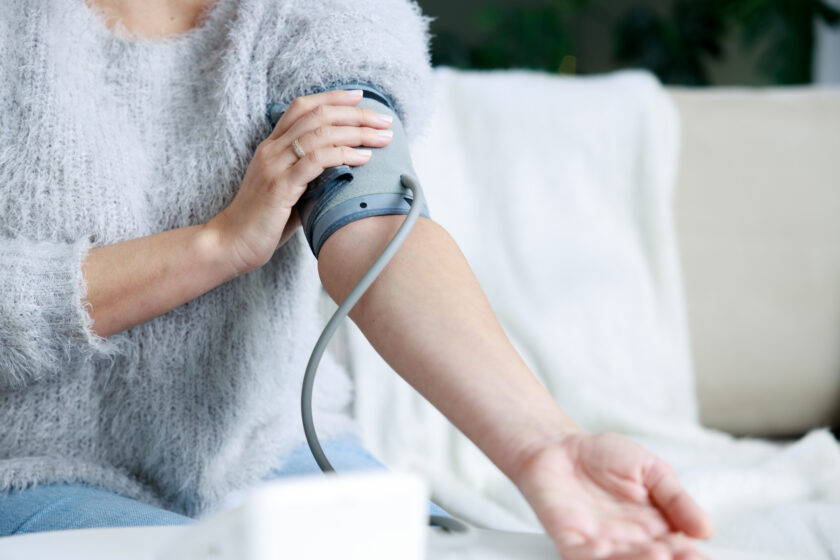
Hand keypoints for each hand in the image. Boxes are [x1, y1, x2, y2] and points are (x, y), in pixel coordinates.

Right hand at [206, 89, 393, 275]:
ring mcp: (274, 166)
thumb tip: (343, 175)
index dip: (333, 97)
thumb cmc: (263, 223)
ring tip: (382, 138)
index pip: (303, 107)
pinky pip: (315, 161)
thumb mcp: (289, 192)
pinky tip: (363, 160)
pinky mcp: (279, 186)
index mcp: (272, 146)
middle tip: (384, 119)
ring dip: (357, 132)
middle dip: (356, 114)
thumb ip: (310, 178)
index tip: (361, 96)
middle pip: (318, 115)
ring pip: (320, 133)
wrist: (231, 244)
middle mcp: (272, 150)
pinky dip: (343, 155)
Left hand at [513, 431, 713, 559]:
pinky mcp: (570, 541)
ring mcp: (600, 545)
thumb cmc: (604, 457)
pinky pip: (582, 557)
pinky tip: (607, 549)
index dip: (690, 556)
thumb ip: (677, 498)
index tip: (698, 554)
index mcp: (655, 530)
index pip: (680, 552)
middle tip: (680, 556)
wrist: (559, 446)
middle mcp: (629, 544)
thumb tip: (707, 530)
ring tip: (657, 554)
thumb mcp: (652, 470)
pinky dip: (595, 558)